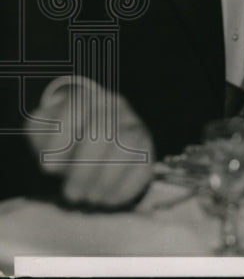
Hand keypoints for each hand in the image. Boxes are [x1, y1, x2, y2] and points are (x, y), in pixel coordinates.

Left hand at [27, 78, 154, 208]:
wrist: (89, 132)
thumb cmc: (62, 136)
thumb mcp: (43, 131)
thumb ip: (43, 141)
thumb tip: (54, 164)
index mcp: (86, 97)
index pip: (74, 115)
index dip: (60, 146)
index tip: (49, 170)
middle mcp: (115, 106)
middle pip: (104, 133)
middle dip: (85, 171)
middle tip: (73, 194)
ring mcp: (136, 125)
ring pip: (130, 146)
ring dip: (107, 179)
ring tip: (92, 198)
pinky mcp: (148, 147)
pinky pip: (146, 164)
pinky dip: (127, 187)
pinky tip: (110, 199)